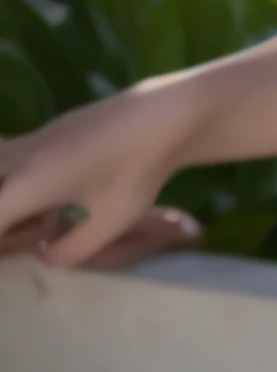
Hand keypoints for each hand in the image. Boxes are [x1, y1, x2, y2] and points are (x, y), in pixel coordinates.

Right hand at [0, 81, 203, 269]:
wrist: (164, 115)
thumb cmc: (136, 172)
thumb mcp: (110, 223)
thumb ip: (72, 249)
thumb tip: (46, 255)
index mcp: (27, 183)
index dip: (1, 243)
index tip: (24, 250)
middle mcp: (20, 156)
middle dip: (3, 218)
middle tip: (33, 232)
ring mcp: (33, 137)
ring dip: (9, 196)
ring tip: (46, 214)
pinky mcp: (50, 128)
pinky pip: (13, 156)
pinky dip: (20, 178)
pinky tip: (61, 192)